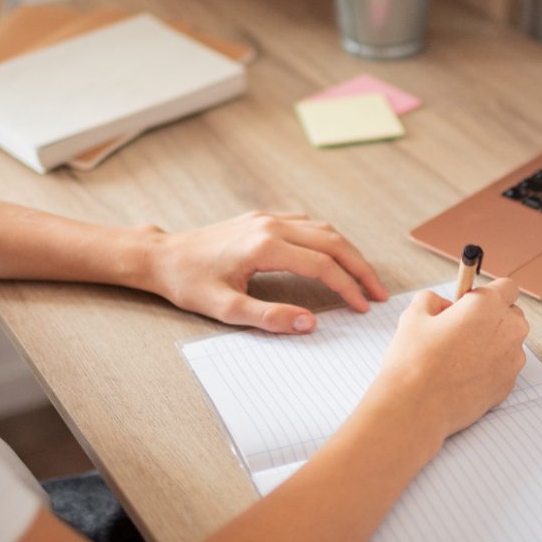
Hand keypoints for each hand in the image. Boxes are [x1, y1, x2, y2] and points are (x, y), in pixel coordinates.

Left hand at [139, 212, 387, 333]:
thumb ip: (270, 318)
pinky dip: (328, 240)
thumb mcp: (226, 309)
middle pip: (333, 242)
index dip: (348, 287)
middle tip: (379, 292)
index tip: (364, 306)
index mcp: (265, 246)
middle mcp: (271, 225)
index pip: (323, 265)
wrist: (162, 256)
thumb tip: (310, 323)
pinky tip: (334, 257)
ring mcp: (267, 218)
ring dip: (348, 252)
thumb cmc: (189, 283)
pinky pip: (307, 224)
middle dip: (360, 268)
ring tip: (363, 278)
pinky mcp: (262, 218)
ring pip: (323, 229)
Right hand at [366, 278, 528, 442]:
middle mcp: (509, 330)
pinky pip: (505, 367)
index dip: (487, 294)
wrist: (416, 406)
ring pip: (509, 343)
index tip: (471, 304)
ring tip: (460, 357)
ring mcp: (513, 360)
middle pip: (512, 315)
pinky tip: (464, 375)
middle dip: (493, 318)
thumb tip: (444, 306)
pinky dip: (491, 368)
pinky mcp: (509, 385)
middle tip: (462, 330)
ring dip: (492, 344)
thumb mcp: (415, 314)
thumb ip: (433, 299)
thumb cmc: (414, 359)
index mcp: (489, 305)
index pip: (507, 287)